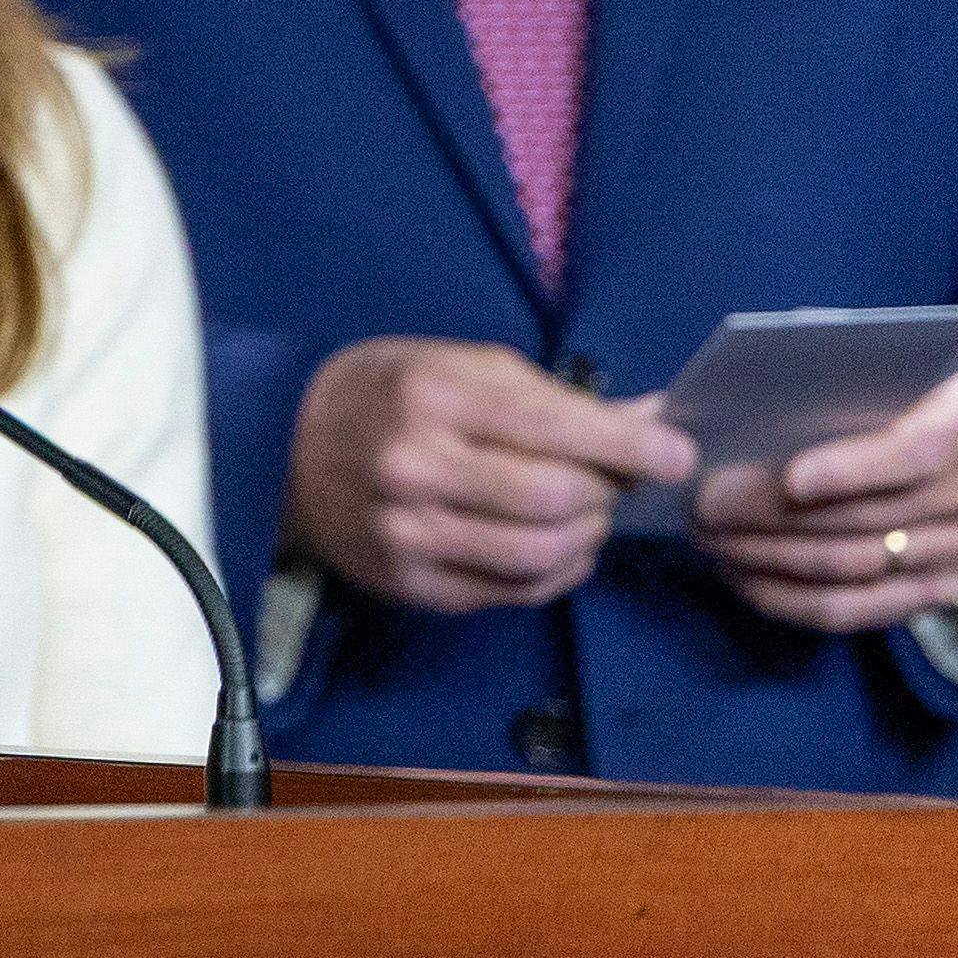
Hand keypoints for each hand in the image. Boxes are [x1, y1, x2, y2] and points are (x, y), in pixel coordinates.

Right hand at [284, 338, 692, 612]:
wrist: (280, 451)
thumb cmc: (384, 395)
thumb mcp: (460, 366)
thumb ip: (555, 398)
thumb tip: (650, 422)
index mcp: (431, 397)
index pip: (556, 429)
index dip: (630, 447)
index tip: (676, 454)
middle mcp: (414, 468)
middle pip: (556, 501)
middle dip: (607, 493)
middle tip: (615, 481)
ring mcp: (407, 534)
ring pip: (541, 555)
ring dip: (588, 536)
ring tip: (585, 513)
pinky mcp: (409, 584)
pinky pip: (514, 591)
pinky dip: (558, 571)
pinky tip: (557, 546)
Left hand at [692, 359, 957, 634]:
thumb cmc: (914, 382)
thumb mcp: (896, 364)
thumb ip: (845, 382)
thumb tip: (755, 412)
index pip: (919, 452)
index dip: (854, 469)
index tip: (791, 477)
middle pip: (874, 517)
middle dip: (776, 516)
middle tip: (706, 507)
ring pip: (859, 567)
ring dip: (772, 557)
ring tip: (711, 539)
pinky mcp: (945, 587)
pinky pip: (862, 609)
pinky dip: (794, 599)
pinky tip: (744, 578)